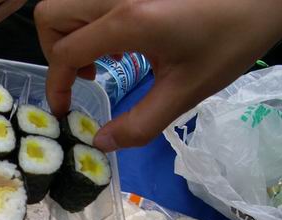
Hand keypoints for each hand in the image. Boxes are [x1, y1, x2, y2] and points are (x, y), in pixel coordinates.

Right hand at [35, 0, 281, 150]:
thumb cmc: (230, 40)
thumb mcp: (186, 92)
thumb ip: (139, 124)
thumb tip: (100, 143)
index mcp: (128, 21)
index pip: (65, 52)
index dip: (57, 86)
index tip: (65, 110)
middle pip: (52, 15)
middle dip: (55, 52)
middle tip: (83, 76)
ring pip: (66, 2)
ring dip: (70, 34)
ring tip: (102, 59)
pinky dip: (90, 21)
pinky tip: (121, 41)